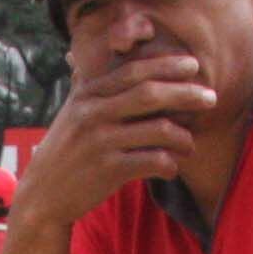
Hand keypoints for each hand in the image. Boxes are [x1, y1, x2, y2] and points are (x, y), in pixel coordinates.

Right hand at [18, 50, 218, 228]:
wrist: (42, 196)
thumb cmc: (63, 153)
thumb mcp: (69, 114)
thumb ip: (84, 86)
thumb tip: (85, 57)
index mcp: (88, 95)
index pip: (135, 72)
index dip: (168, 66)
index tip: (194, 66)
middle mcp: (93, 114)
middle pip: (151, 95)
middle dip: (186, 94)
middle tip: (211, 98)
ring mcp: (101, 142)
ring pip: (158, 130)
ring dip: (184, 137)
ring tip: (190, 144)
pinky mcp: (108, 170)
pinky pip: (153, 161)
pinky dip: (170, 164)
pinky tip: (172, 167)